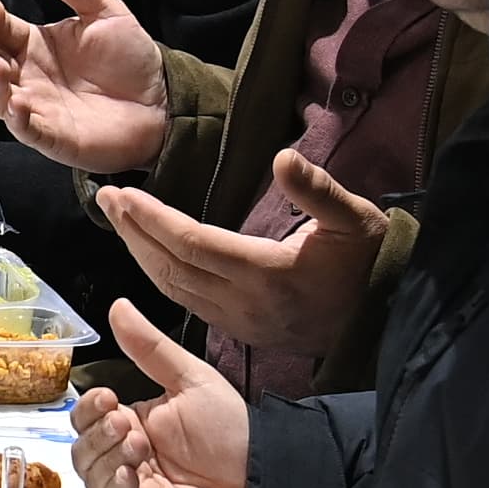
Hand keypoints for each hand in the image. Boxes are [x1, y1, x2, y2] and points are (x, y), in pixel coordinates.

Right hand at [0, 0, 167, 174]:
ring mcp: (37, 108)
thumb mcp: (105, 12)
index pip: (1, 30)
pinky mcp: (52, 138)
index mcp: (35, 45)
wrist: (163, 101)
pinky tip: (17, 105)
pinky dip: (17, 120)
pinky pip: (26, 131)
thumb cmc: (130, 58)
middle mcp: (28, 77)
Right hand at [69, 303, 249, 487]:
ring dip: (107, 455)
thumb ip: (150, 348)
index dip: (89, 407)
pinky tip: (133, 473)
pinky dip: (115, 487)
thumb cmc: (229, 430)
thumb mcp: (191, 381)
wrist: (263, 478)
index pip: (88, 416)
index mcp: (133, 424)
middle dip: (98, 431)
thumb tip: (118, 305)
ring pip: (91, 474)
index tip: (109, 397)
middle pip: (82, 445)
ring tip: (138, 446)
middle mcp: (125, 457)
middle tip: (127, 424)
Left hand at [98, 151, 386, 356]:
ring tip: (117, 219)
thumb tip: (282, 158)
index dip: (154, 219)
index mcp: (267, 272)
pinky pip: (186, 302)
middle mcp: (244, 300)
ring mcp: (239, 320)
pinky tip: (146, 255)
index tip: (124, 194)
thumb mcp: (354, 219)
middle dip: (134, 231)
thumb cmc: (368, 262)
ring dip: (140, 253)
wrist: (382, 317)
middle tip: (105, 198)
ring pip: (173, 288)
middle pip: (172, 265)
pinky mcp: (240, 329)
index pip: (194, 242)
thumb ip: (318, 189)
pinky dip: (159, 276)